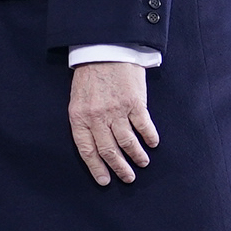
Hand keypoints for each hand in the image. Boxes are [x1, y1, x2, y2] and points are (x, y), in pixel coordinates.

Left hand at [68, 61, 158, 185]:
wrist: (105, 49)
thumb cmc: (90, 75)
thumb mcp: (78, 99)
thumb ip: (84, 120)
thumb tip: (95, 145)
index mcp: (79, 117)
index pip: (87, 150)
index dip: (96, 168)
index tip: (104, 181)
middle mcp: (98, 117)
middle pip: (109, 151)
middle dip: (119, 168)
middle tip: (128, 178)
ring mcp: (117, 110)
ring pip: (128, 142)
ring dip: (136, 156)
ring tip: (142, 163)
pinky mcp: (135, 102)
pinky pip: (144, 126)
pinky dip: (149, 138)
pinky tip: (153, 144)